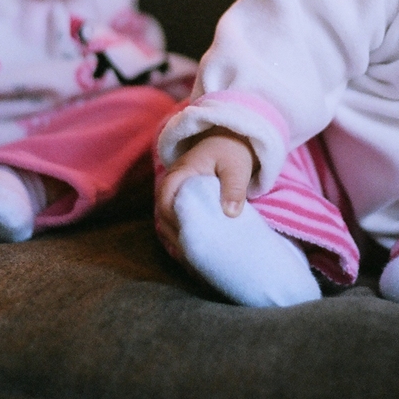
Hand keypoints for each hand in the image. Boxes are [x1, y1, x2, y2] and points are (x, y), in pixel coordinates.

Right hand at [154, 127, 257, 257]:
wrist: (232, 140)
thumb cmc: (232, 152)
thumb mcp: (236, 166)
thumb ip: (234, 187)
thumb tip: (230, 213)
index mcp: (181, 174)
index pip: (165, 199)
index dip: (172, 219)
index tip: (189, 235)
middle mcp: (173, 184)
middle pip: (162, 214)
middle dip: (173, 235)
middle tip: (190, 254)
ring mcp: (177, 193)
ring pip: (166, 219)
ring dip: (175, 238)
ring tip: (190, 258)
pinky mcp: (185, 200)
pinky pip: (176, 220)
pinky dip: (182, 235)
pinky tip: (192, 252)